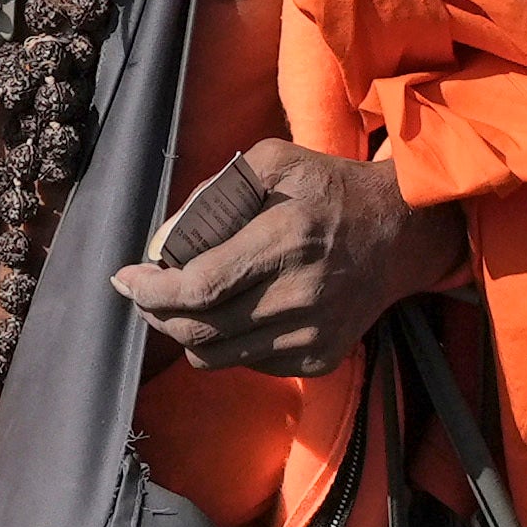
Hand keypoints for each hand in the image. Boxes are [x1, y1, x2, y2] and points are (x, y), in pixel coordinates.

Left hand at [111, 140, 464, 374]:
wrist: (400, 234)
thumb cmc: (328, 190)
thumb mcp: (274, 162)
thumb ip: (212, 194)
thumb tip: (164, 243)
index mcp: (286, 240)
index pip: (200, 286)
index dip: (152, 290)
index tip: (125, 279)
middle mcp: (301, 295)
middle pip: (200, 330)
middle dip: (158, 314)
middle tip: (145, 293)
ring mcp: (312, 335)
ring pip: (217, 357)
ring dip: (187, 333)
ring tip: (184, 305)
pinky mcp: (320, 358)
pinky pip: (248, 365)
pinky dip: (228, 343)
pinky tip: (239, 311)